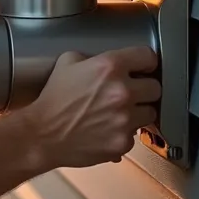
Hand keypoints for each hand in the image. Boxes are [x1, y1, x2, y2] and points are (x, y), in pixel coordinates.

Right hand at [23, 47, 160, 168]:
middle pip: (156, 87)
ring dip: (138, 112)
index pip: (148, 56)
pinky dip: (123, 133)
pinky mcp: (123, 142)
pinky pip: (134, 135)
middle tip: (131, 93)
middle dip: (144, 90)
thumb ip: (91, 57)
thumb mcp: (67, 63)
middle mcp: (122, 91)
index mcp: (110, 66)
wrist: (42, 134)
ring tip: (119, 114)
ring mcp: (125, 119)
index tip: (142, 68)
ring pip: (150, 113)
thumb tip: (104, 60)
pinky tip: (107, 130)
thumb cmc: (52, 99)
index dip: (144, 62)